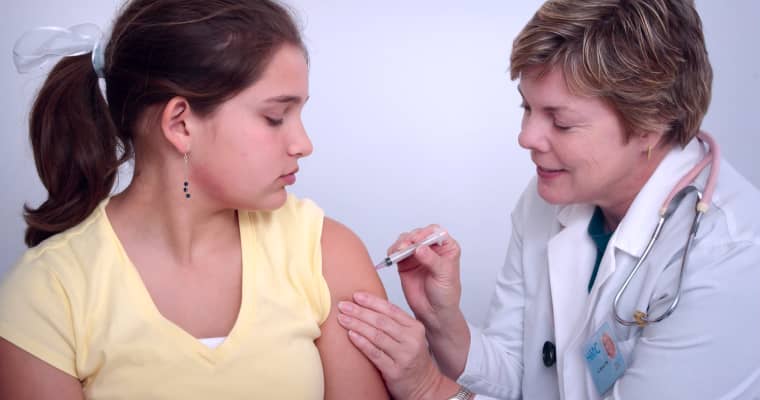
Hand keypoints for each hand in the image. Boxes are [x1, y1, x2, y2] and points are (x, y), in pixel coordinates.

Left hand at [337, 292, 455, 399]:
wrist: (424, 386)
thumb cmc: (412, 360)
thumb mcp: (410, 337)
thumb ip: (394, 324)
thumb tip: (366, 307)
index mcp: (415, 328)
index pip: (391, 309)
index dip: (372, 301)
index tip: (356, 295)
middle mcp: (412, 340)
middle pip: (381, 321)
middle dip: (360, 311)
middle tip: (343, 305)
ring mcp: (405, 356)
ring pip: (376, 335)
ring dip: (357, 325)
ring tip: (342, 318)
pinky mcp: (395, 371)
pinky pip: (375, 354)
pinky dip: (362, 343)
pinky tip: (351, 335)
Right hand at [391, 225, 462, 327]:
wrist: (434, 312)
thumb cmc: (446, 294)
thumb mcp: (444, 275)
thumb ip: (432, 260)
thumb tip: (420, 248)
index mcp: (447, 247)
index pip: (435, 232)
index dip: (425, 233)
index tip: (418, 242)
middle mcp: (431, 248)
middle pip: (418, 234)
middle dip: (410, 238)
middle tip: (405, 247)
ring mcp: (417, 254)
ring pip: (406, 240)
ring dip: (400, 244)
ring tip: (398, 252)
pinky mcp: (405, 262)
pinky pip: (396, 251)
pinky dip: (393, 251)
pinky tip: (393, 256)